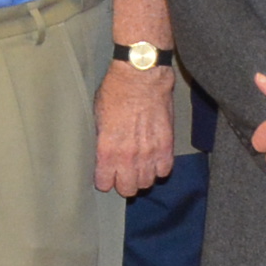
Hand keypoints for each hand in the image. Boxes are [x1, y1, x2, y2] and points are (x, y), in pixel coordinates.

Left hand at [94, 61, 177, 197]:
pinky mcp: (166, 145)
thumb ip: (103, 140)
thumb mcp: (98, 116)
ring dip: (142, 177)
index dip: (104, 181)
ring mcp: (149, 152)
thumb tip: (105, 152)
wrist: (141, 77)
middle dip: (124, 184)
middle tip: (123, 175)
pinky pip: (165, 170)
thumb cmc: (117, 90)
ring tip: (140, 168)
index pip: (105, 183)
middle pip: (128, 189)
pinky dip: (160, 167)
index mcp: (107, 149)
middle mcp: (128, 156)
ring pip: (147, 182)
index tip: (106, 177)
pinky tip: (154, 160)